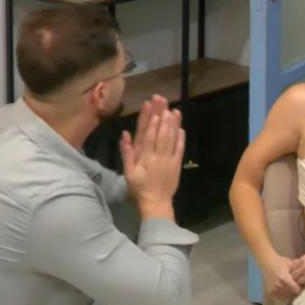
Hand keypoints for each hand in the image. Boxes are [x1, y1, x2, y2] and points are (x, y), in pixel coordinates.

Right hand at [120, 95, 184, 218]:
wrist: (156, 202)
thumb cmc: (139, 187)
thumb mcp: (128, 172)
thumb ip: (127, 153)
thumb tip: (124, 134)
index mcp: (145, 157)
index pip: (147, 136)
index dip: (151, 122)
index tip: (153, 109)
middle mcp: (158, 156)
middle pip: (160, 133)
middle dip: (162, 116)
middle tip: (163, 101)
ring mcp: (169, 160)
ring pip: (171, 138)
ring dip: (173, 123)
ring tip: (174, 110)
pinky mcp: (177, 164)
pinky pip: (180, 149)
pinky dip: (180, 138)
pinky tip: (181, 127)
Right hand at [262, 254, 301, 299]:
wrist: (267, 262)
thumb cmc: (280, 262)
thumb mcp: (291, 264)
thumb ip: (298, 271)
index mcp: (284, 278)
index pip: (297, 290)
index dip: (300, 287)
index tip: (302, 284)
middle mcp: (278, 285)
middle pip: (292, 294)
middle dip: (296, 291)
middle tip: (297, 286)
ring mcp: (274, 290)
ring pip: (287, 297)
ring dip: (291, 294)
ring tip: (292, 287)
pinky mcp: (271, 292)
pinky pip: (281, 298)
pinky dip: (285, 295)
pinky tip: (286, 290)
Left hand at [290, 250, 304, 287]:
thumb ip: (303, 261)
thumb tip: (294, 266)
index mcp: (303, 259)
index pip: (291, 268)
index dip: (292, 271)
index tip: (296, 273)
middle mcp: (304, 267)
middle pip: (293, 276)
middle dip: (295, 278)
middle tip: (298, 280)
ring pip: (298, 282)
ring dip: (300, 283)